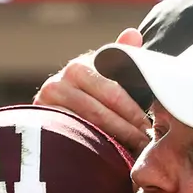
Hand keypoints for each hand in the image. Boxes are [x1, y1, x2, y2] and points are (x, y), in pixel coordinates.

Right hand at [35, 28, 150, 155]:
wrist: (50, 111)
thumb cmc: (87, 92)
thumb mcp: (102, 72)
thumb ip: (119, 56)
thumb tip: (133, 34)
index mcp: (79, 67)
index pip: (114, 93)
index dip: (135, 113)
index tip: (151, 128)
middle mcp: (59, 82)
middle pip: (101, 113)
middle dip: (127, 131)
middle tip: (146, 147)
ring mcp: (46, 104)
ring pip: (88, 128)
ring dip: (113, 143)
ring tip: (133, 154)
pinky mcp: (41, 125)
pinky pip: (72, 139)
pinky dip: (92, 149)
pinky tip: (108, 158)